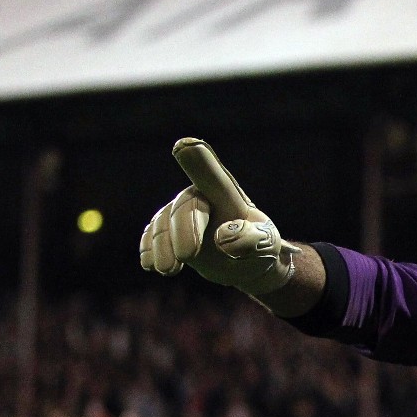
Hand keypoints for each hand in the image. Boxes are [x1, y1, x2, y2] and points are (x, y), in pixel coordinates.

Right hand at [139, 138, 296, 295]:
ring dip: (163, 246)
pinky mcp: (168, 231)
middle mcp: (199, 197)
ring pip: (164, 224)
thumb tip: (222, 239)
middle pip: (184, 208)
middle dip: (184, 232)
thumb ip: (251, 240)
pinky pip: (152, 235)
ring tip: (169, 270)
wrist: (248, 263)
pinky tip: (150, 265)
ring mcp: (180, 213)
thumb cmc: (260, 248)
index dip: (198, 160)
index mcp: (226, 194)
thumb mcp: (266, 245)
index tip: (185, 145)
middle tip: (188, 257)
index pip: (211, 174)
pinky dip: (150, 248)